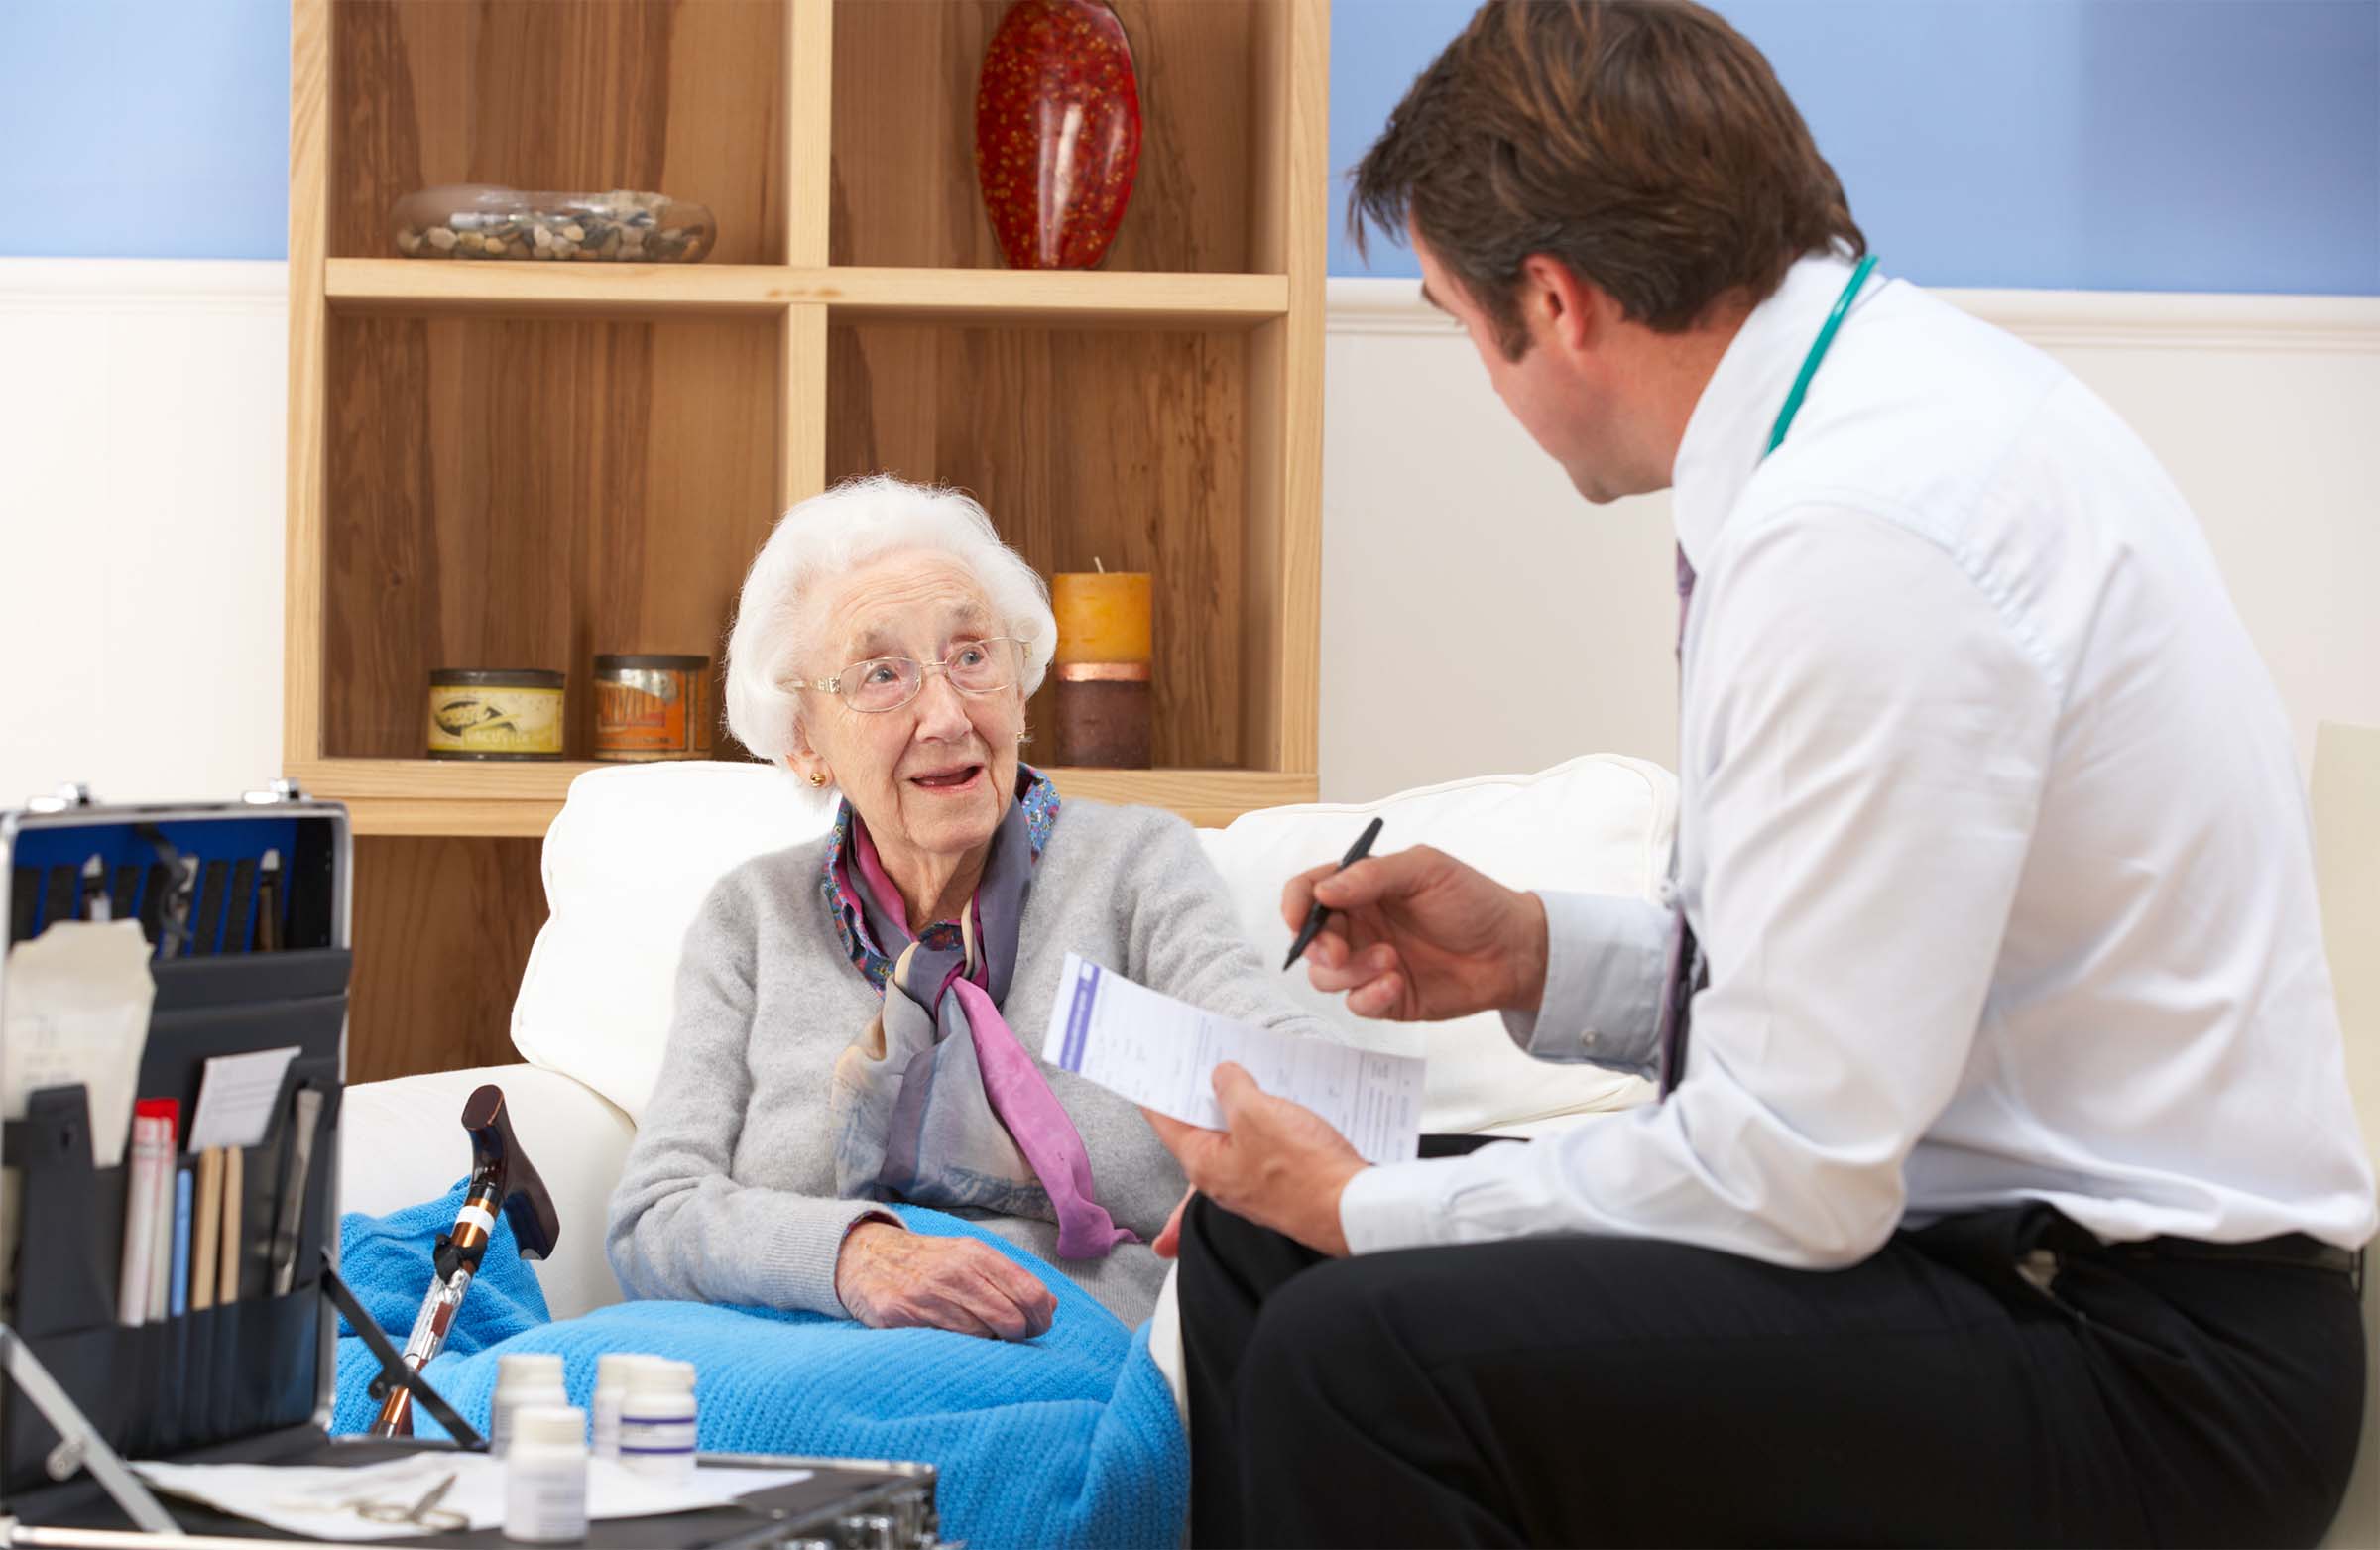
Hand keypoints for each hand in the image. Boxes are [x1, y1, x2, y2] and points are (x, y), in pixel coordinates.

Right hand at [832, 1221, 1056, 1340]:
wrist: (865, 1256)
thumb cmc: (927, 1262)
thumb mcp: (969, 1257)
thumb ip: (1010, 1278)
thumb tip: (1051, 1305)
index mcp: (976, 1254)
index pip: (1029, 1292)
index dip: (1041, 1318)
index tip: (1038, 1328)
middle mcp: (954, 1271)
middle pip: (1010, 1318)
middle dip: (1018, 1336)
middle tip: (1011, 1339)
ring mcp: (927, 1293)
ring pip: (981, 1335)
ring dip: (985, 1343)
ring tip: (976, 1335)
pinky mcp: (901, 1314)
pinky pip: (945, 1342)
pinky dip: (956, 1347)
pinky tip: (951, 1339)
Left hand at [1142, 1064, 1367, 1257]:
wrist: (1353, 1209)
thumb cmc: (1304, 1172)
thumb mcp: (1257, 1113)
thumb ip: (1232, 1088)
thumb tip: (1223, 1076)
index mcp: (1203, 1163)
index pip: (1164, 1119)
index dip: (1157, 1087)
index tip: (1153, 1064)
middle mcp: (1222, 1178)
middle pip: (1201, 1125)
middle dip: (1204, 1090)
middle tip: (1204, 1056)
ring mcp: (1253, 1182)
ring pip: (1237, 1133)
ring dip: (1242, 1103)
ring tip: (1250, 1072)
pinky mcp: (1282, 1182)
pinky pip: (1266, 1144)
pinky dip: (1268, 1120)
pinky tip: (1282, 1100)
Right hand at [1282, 845, 1547, 1020]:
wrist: (1513, 951)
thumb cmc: (1474, 901)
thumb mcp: (1426, 870)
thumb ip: (1373, 875)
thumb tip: (1324, 890)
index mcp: (1361, 888)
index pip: (1308, 891)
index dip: (1294, 904)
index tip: (1298, 918)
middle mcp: (1359, 925)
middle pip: (1309, 938)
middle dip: (1316, 946)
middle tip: (1337, 951)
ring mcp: (1368, 963)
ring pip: (1325, 976)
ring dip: (1350, 971)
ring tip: (1391, 962)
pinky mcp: (1384, 997)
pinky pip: (1355, 1004)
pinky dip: (1369, 996)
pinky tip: (1397, 984)